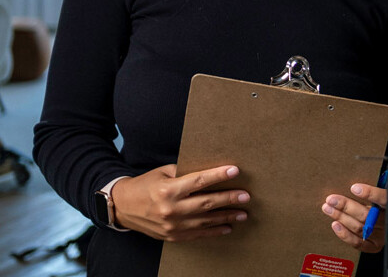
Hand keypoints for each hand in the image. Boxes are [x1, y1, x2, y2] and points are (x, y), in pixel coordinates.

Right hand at [110, 164, 249, 241]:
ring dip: (226, 217)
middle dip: (228, 199)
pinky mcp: (171, 236)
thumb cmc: (146, 185)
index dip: (218, 175)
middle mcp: (170, 209)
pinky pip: (197, 235)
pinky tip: (227, 228)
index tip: (235, 170)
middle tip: (246, 196)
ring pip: (205, 222)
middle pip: (206, 203)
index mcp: (168, 190)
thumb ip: (186, 172)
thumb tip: (212, 170)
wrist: (122, 207)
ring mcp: (171, 226)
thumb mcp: (164, 172)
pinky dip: (213, 232)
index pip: (199, 181)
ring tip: (243, 214)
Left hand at [322, 182, 387, 252]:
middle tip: (332, 199)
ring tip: (328, 209)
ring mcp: (382, 235)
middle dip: (346, 206)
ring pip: (359, 228)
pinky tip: (335, 225)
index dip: (370, 193)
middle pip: (367, 215)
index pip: (384, 198)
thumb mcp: (383, 192)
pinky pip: (359, 243)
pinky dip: (345, 234)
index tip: (354, 188)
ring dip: (341, 217)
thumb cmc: (383, 203)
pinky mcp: (375, 246)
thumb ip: (373, 189)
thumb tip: (355, 184)